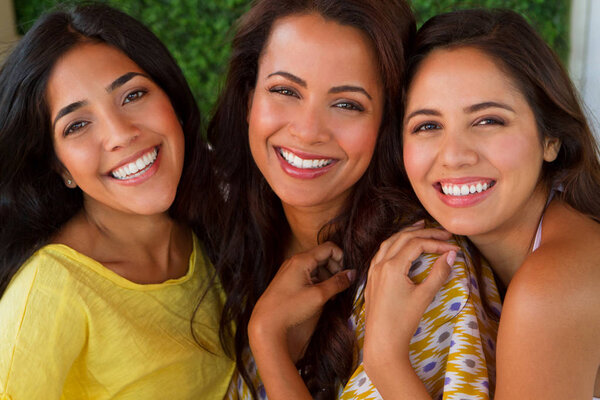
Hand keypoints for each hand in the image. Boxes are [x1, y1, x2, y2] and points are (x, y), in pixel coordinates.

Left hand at [249, 241, 354, 363]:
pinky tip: (321, 297)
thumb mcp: (319, 295)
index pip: (329, 248)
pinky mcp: (288, 280)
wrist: (266, 322)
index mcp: (302, 260)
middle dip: (335, 269)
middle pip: (323, 256)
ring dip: (327, 277)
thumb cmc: (290, 308)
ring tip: (331, 295)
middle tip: (340, 286)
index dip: (341, 258)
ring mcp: (291, 270)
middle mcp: (295, 261)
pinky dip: (318, 282)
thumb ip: (338, 283)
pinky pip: (308, 274)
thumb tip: (353, 273)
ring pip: (316, 266)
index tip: (346, 275)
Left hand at [364, 221, 457, 370]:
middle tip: (443, 233)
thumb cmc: (403, 321)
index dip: (437, 243)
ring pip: (389, 243)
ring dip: (406, 234)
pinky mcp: (372, 278)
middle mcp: (380, 265)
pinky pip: (382, 253)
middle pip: (403, 238)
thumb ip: (438, 273)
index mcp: (392, 267)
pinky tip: (402, 246)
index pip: (417, 244)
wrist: (382, 342)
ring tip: (421, 228)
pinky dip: (394, 244)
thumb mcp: (424, 296)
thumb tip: (452, 255)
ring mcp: (373, 271)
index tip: (454, 248)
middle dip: (424, 233)